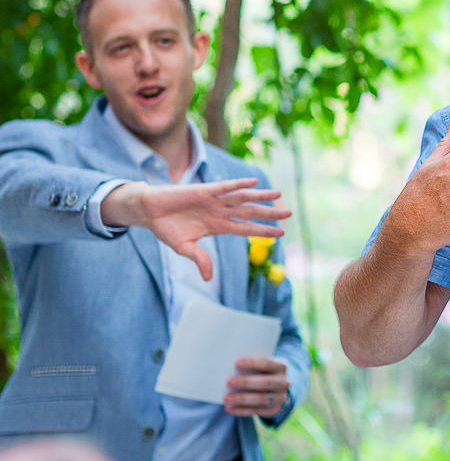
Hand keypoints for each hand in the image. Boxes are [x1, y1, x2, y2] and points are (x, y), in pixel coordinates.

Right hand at [102, 179, 290, 282]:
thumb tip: (209, 277)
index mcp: (218, 226)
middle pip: (250, 212)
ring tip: (278, 194)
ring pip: (242, 198)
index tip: (281, 234)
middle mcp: (220, 212)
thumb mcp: (184, 247)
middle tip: (289, 213)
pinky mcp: (204, 191)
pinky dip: (239, 184)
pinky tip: (254, 182)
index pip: (246, 229)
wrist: (149, 212)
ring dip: (260, 196)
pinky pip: (225, 187)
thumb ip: (199, 258)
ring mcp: (214, 201)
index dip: (263, 230)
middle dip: (269, 213)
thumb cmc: (167, 228)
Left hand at [224, 356, 288, 417]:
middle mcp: (283, 382)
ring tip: (226, 398)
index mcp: (281, 366)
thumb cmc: (261, 373)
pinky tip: (229, 408)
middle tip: (229, 381)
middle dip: (246, 382)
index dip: (252, 363)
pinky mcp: (274, 409)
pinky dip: (241, 410)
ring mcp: (280, 397)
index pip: (268, 363)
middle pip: (266, 382)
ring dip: (242, 399)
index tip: (236, 363)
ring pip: (261, 399)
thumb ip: (250, 367)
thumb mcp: (261, 366)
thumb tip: (229, 367)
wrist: (276, 390)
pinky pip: (257, 411)